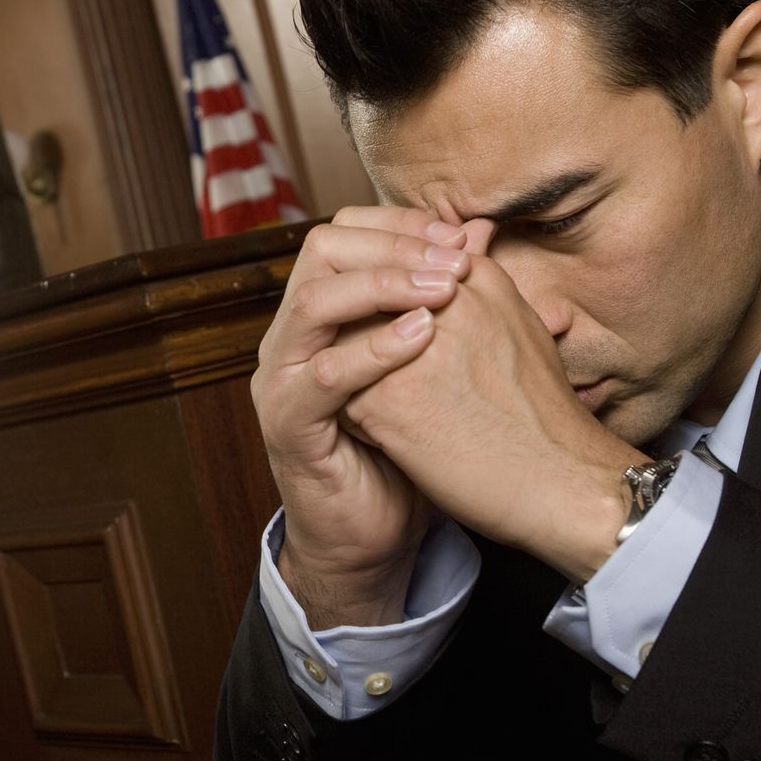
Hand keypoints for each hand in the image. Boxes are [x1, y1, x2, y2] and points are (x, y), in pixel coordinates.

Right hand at [251, 207, 476, 627]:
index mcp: (320, 316)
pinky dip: (373, 350)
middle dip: (392, 247)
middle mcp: (290, 338)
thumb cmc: (405, 448)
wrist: (375, 534)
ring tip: (442, 290)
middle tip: (454, 260)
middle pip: (320, 252)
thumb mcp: (433, 361)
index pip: (343, 235)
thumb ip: (446, 297)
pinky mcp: (287, 424)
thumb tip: (479, 234)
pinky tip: (422, 337)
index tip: (458, 235)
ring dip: (382, 287)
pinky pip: (323, 376)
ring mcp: (280, 379)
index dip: (399, 226)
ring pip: (313, 303)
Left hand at [343, 249, 643, 582]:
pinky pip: (339, 391)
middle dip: (359, 332)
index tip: (404, 340)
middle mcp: (438, 302)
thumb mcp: (518, 322)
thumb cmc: (542, 411)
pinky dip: (356, 415)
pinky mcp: (385, 397)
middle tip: (391, 376)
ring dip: (355, 373)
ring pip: (341, 342)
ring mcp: (409, 347)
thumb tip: (471, 229)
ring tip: (396, 408)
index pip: (395, 264)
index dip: (387, 305)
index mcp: (472, 276)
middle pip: (360, 297)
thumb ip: (482, 275)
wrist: (561, 482)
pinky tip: (392, 438)